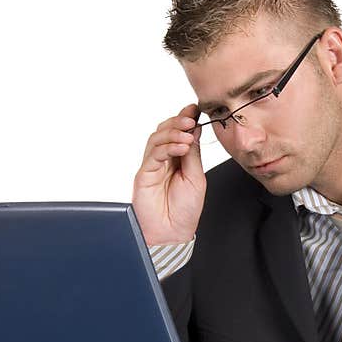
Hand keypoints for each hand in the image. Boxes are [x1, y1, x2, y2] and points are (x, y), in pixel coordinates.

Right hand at [132, 104, 206, 244]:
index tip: (196, 108)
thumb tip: (194, 130)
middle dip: (178, 121)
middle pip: (165, 131)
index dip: (186, 118)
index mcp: (178, 160)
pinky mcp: (144, 174)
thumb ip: (193, 154)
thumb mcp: (196, 178)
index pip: (179, 133)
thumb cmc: (184, 211)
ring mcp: (153, 166)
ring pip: (157, 138)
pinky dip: (167, 147)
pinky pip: (154, 154)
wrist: (173, 233)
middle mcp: (164, 160)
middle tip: (191, 118)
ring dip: (173, 132)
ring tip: (187, 134)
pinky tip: (181, 147)